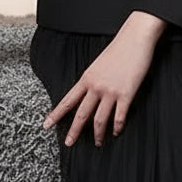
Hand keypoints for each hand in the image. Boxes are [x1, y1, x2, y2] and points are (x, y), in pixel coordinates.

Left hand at [43, 10, 166, 146]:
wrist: (135, 39)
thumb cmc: (119, 49)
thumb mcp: (99, 64)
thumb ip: (93, 79)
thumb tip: (90, 92)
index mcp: (86, 78)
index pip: (67, 100)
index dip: (56, 114)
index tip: (46, 125)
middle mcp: (96, 86)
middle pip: (81, 114)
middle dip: (73, 131)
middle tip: (69, 143)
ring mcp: (111, 91)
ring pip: (99, 119)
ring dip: (97, 134)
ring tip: (97, 143)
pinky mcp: (126, 94)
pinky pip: (119, 116)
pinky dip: (117, 127)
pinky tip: (116, 132)